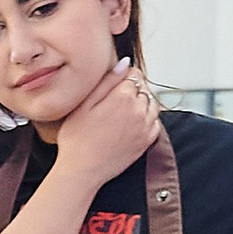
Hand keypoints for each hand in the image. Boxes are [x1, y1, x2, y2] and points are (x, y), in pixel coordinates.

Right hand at [48, 58, 163, 188]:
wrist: (82, 170)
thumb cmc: (76, 139)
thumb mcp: (84, 104)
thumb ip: (107, 80)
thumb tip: (124, 63)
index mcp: (122, 96)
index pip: (134, 74)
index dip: (123, 76)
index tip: (114, 84)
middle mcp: (139, 110)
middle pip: (144, 88)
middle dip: (133, 89)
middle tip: (115, 99)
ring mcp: (145, 126)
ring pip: (152, 104)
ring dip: (142, 103)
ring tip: (123, 110)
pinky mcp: (146, 141)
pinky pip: (156, 122)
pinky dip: (148, 119)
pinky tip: (133, 123)